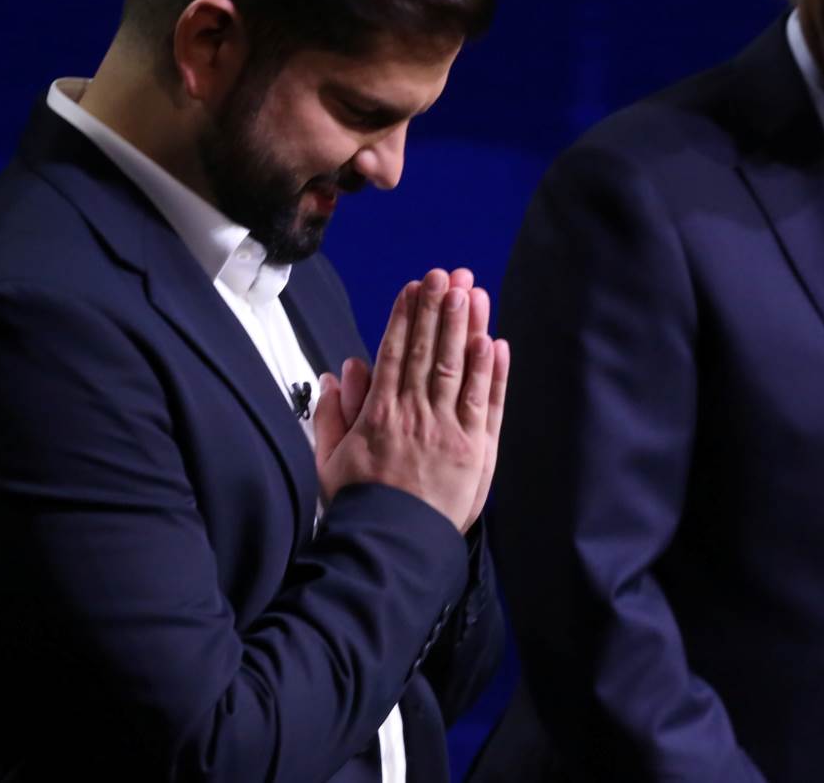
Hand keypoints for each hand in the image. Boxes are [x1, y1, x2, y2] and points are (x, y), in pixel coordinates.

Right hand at [316, 269, 508, 532]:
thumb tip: (339, 374)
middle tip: (448, 274)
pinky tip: (494, 343)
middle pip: (430, 350)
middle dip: (439, 308)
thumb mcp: (329, 460)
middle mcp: (416, 414)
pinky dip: (492, 372)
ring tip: (472, 292)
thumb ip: (332, 415)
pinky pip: (486, 403)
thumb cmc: (360, 507)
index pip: (396, 352)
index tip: (415, 286)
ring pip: (459, 367)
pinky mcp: (476, 451)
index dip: (407, 315)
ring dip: (466, 327)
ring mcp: (449, 431)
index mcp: (379, 413)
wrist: (391, 549)